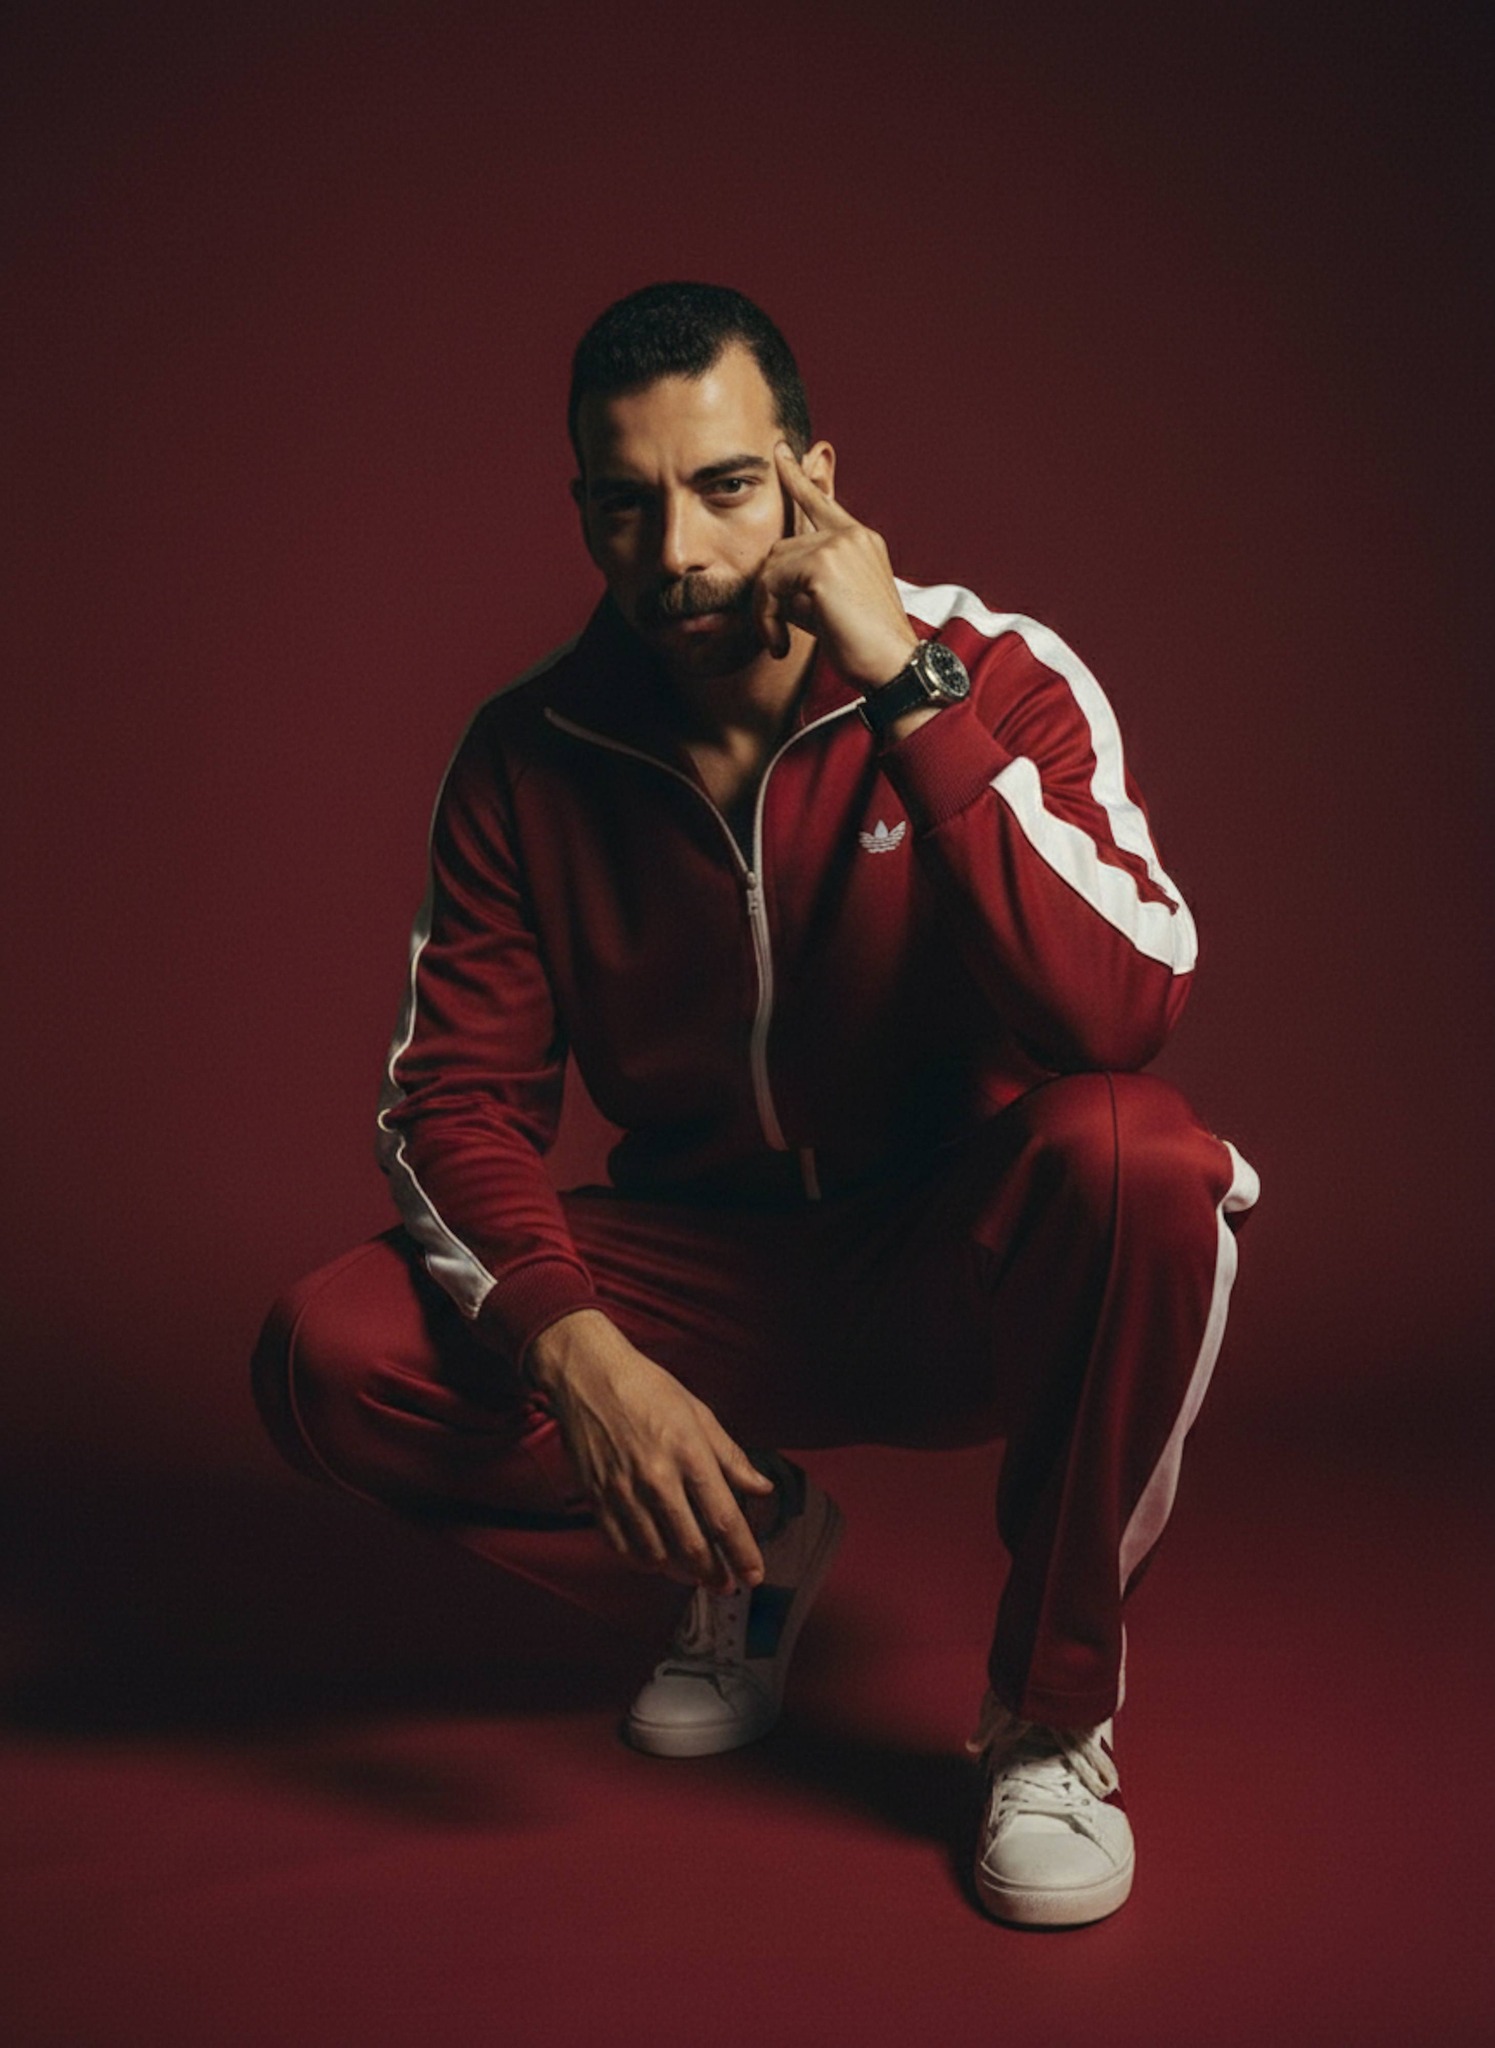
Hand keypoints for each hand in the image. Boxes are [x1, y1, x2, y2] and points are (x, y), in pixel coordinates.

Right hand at [526, 1309, 775, 1590]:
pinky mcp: (597, 1498)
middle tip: (725, 1584)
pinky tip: (655, 1558)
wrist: (588, 1376)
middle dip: (713, 1573)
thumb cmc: (649, 1388)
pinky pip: (621, 1546)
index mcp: (689, 1455)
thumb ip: (731, 1457)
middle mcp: (657, 1479)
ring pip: (656, 1553)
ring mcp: (623, 1492)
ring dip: (679, 1571)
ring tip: (693, 1573)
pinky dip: (641, 1559)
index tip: (754, 1575)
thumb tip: (762, 1488)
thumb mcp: (699, 1414)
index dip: (743, 1553)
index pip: (723, 1518)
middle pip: (691, 1547)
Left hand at [754, 443, 918, 689]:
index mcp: (860, 541)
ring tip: (779, 639)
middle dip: (769, 593)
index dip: (798, 478)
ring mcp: (837, 546)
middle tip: (775, 632)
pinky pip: (771, 583)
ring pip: (772, 567)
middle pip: (780, 549)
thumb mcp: (831, 605)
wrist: (893, 665)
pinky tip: (781, 642)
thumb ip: (805, 583)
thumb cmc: (866, 645)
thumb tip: (770, 585)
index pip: (821, 501)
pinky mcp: (822, 566)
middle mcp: (850, 536)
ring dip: (766, 609)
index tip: (781, 453)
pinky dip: (767, 616)